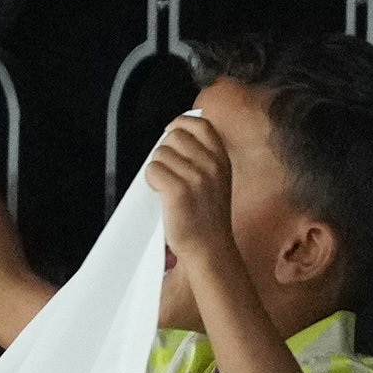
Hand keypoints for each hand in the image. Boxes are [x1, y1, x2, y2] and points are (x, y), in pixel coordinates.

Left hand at [142, 109, 239, 275]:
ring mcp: (196, 177)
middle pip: (174, 136)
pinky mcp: (178, 191)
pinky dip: (151, 180)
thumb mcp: (217, 180)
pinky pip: (153, 169)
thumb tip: (173, 136)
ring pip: (160, 153)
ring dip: (157, 168)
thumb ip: (202, 157)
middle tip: (168, 172)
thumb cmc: (208, 217)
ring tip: (165, 187)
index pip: (200, 124)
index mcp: (222, 159)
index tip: (170, 131)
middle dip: (165, 150)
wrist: (209, 248)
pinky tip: (160, 193)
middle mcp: (211, 165)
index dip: (180, 123)